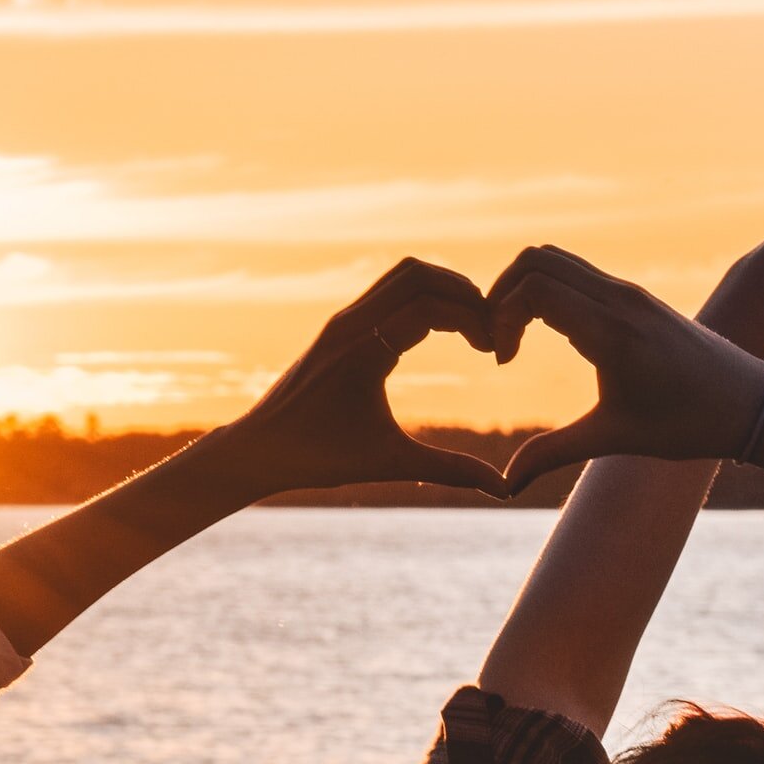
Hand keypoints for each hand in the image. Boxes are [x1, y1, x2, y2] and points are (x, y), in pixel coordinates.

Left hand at [224, 259, 507, 497]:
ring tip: (473, 324)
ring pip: (403, 275)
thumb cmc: (319, 458)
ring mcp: (342, 320)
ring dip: (443, 289)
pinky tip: (442, 328)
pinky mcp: (339, 326)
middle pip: (419, 274)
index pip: (431, 307)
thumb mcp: (392, 463)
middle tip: (491, 327)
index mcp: (363, 350)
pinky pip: (388, 290)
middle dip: (464, 292)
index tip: (494, 352)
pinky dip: (421, 296)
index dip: (474, 321)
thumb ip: (451, 470)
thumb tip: (505, 490)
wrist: (258, 449)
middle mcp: (350, 323)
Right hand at [488, 246, 763, 488]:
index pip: (534, 287)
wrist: (750, 404)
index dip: (501, 317)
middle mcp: (619, 299)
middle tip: (499, 341)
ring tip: (518, 337)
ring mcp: (630, 293)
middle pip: (536, 258)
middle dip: (502, 293)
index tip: (504, 360)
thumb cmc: (688, 425)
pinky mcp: (637, 297)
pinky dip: (550, 290)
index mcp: (612, 330)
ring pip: (556, 258)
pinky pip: (579, 272)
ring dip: (525, 288)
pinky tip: (552, 335)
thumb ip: (554, 453)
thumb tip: (506, 485)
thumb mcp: (615, 438)